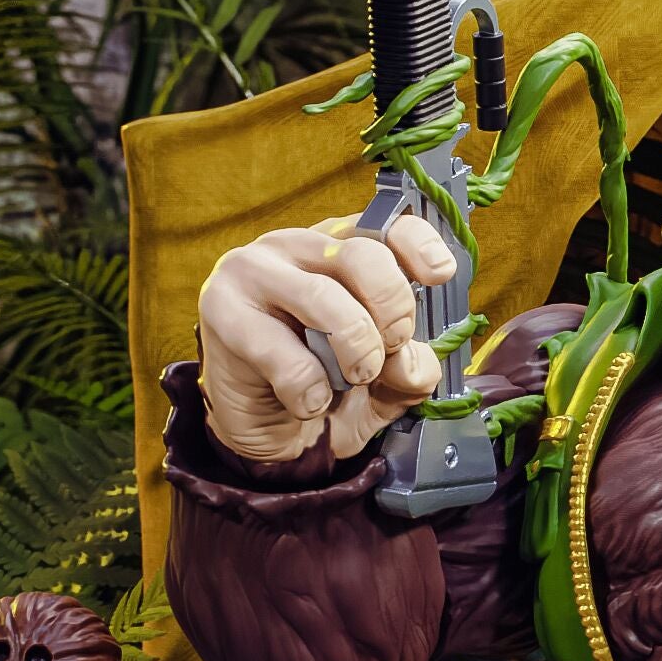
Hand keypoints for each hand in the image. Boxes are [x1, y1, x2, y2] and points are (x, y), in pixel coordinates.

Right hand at [197, 214, 452, 463]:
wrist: (271, 436)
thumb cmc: (330, 390)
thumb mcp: (387, 383)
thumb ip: (410, 368)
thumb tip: (413, 363)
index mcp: (342, 248)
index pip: (389, 224)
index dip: (419, 246)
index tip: (440, 275)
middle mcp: (298, 247)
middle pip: (363, 255)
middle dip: (392, 310)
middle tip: (391, 349)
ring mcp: (253, 272)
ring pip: (324, 297)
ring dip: (355, 349)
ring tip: (354, 380)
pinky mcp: (221, 310)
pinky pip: (283, 352)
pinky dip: (310, 389)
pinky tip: (308, 402)